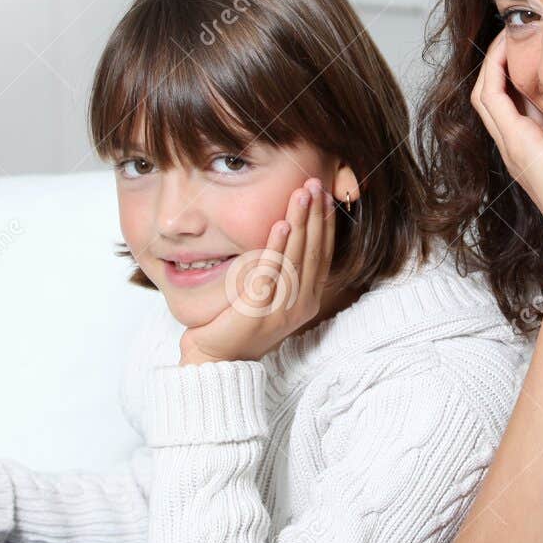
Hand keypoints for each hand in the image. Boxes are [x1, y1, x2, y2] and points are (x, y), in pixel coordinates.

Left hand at [178, 177, 334, 364]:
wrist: (217, 359)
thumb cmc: (239, 324)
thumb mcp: (270, 296)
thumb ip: (282, 271)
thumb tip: (287, 233)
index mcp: (307, 300)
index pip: (323, 254)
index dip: (325, 224)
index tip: (325, 196)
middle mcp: (301, 304)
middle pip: (314, 250)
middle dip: (316, 214)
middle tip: (316, 184)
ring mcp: (282, 308)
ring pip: (297, 256)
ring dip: (301, 221)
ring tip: (302, 193)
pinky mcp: (259, 309)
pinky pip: (272, 271)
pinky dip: (278, 246)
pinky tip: (282, 224)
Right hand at [469, 32, 542, 254]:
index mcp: (541, 152)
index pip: (522, 103)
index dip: (526, 73)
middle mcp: (521, 148)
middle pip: (497, 93)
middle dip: (505, 59)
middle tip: (523, 30)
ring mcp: (514, 146)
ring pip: (486, 91)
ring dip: (494, 59)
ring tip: (510, 32)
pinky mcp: (516, 143)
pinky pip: (490, 95)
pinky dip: (494, 68)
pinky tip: (508, 46)